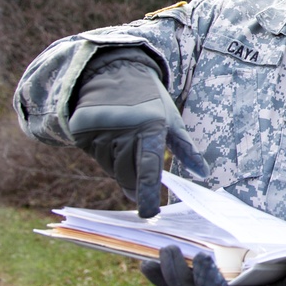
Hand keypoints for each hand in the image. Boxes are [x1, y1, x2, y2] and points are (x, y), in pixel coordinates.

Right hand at [68, 49, 208, 217]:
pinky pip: (96, 158)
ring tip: (128, 142)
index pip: (149, 167)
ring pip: (112, 169)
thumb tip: (203, 174)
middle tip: (144, 181)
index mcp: (150, 126)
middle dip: (136, 183)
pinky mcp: (82, 133)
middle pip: (128, 175)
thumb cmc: (151, 100)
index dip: (149, 192)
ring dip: (121, 167)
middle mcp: (122, 130)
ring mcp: (99, 131)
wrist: (115, 71)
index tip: (149, 214)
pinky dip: (106, 157)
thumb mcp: (172, 119)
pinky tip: (112, 137)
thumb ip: (186, 149)